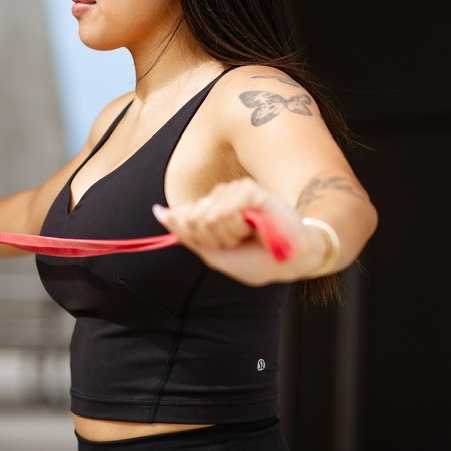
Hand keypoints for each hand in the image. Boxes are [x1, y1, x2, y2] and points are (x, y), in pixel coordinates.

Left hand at [152, 178, 315, 285]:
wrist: (292, 260)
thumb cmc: (257, 260)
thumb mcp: (213, 253)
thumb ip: (185, 232)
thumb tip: (158, 212)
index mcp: (210, 212)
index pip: (182, 219)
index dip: (200, 240)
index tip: (223, 247)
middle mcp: (219, 198)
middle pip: (192, 219)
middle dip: (214, 240)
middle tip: (239, 243)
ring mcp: (234, 192)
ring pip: (210, 216)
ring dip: (229, 235)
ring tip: (249, 235)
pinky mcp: (250, 190)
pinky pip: (227, 209)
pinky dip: (239, 225)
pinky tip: (255, 226)